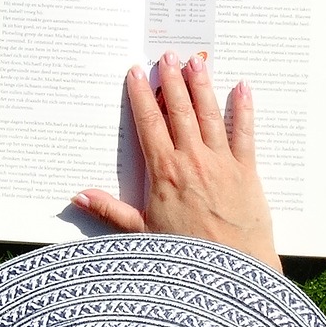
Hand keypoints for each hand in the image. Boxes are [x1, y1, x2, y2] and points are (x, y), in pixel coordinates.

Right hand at [74, 52, 281, 273]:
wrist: (231, 272)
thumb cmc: (185, 256)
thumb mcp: (141, 234)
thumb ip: (110, 211)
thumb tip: (78, 196)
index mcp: (164, 172)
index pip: (149, 123)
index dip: (140, 95)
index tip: (135, 73)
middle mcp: (192, 160)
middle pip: (179, 110)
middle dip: (171, 80)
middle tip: (167, 54)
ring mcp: (221, 162)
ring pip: (210, 114)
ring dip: (202, 85)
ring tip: (196, 61)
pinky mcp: (247, 171)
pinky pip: (245, 133)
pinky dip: (244, 109)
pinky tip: (242, 88)